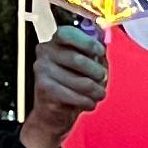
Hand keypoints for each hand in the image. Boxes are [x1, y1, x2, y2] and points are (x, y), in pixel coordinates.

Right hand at [16, 13, 108, 147]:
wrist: (53, 114)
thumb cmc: (72, 85)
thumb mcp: (86, 64)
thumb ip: (94, 50)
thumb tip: (105, 36)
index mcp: (55, 42)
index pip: (67, 33)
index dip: (87, 42)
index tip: (100, 52)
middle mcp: (45, 53)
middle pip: (79, 59)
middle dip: (98, 73)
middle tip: (102, 79)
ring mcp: (42, 70)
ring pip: (82, 81)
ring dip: (96, 91)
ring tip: (97, 94)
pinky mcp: (44, 89)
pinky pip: (76, 96)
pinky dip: (88, 102)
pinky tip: (88, 103)